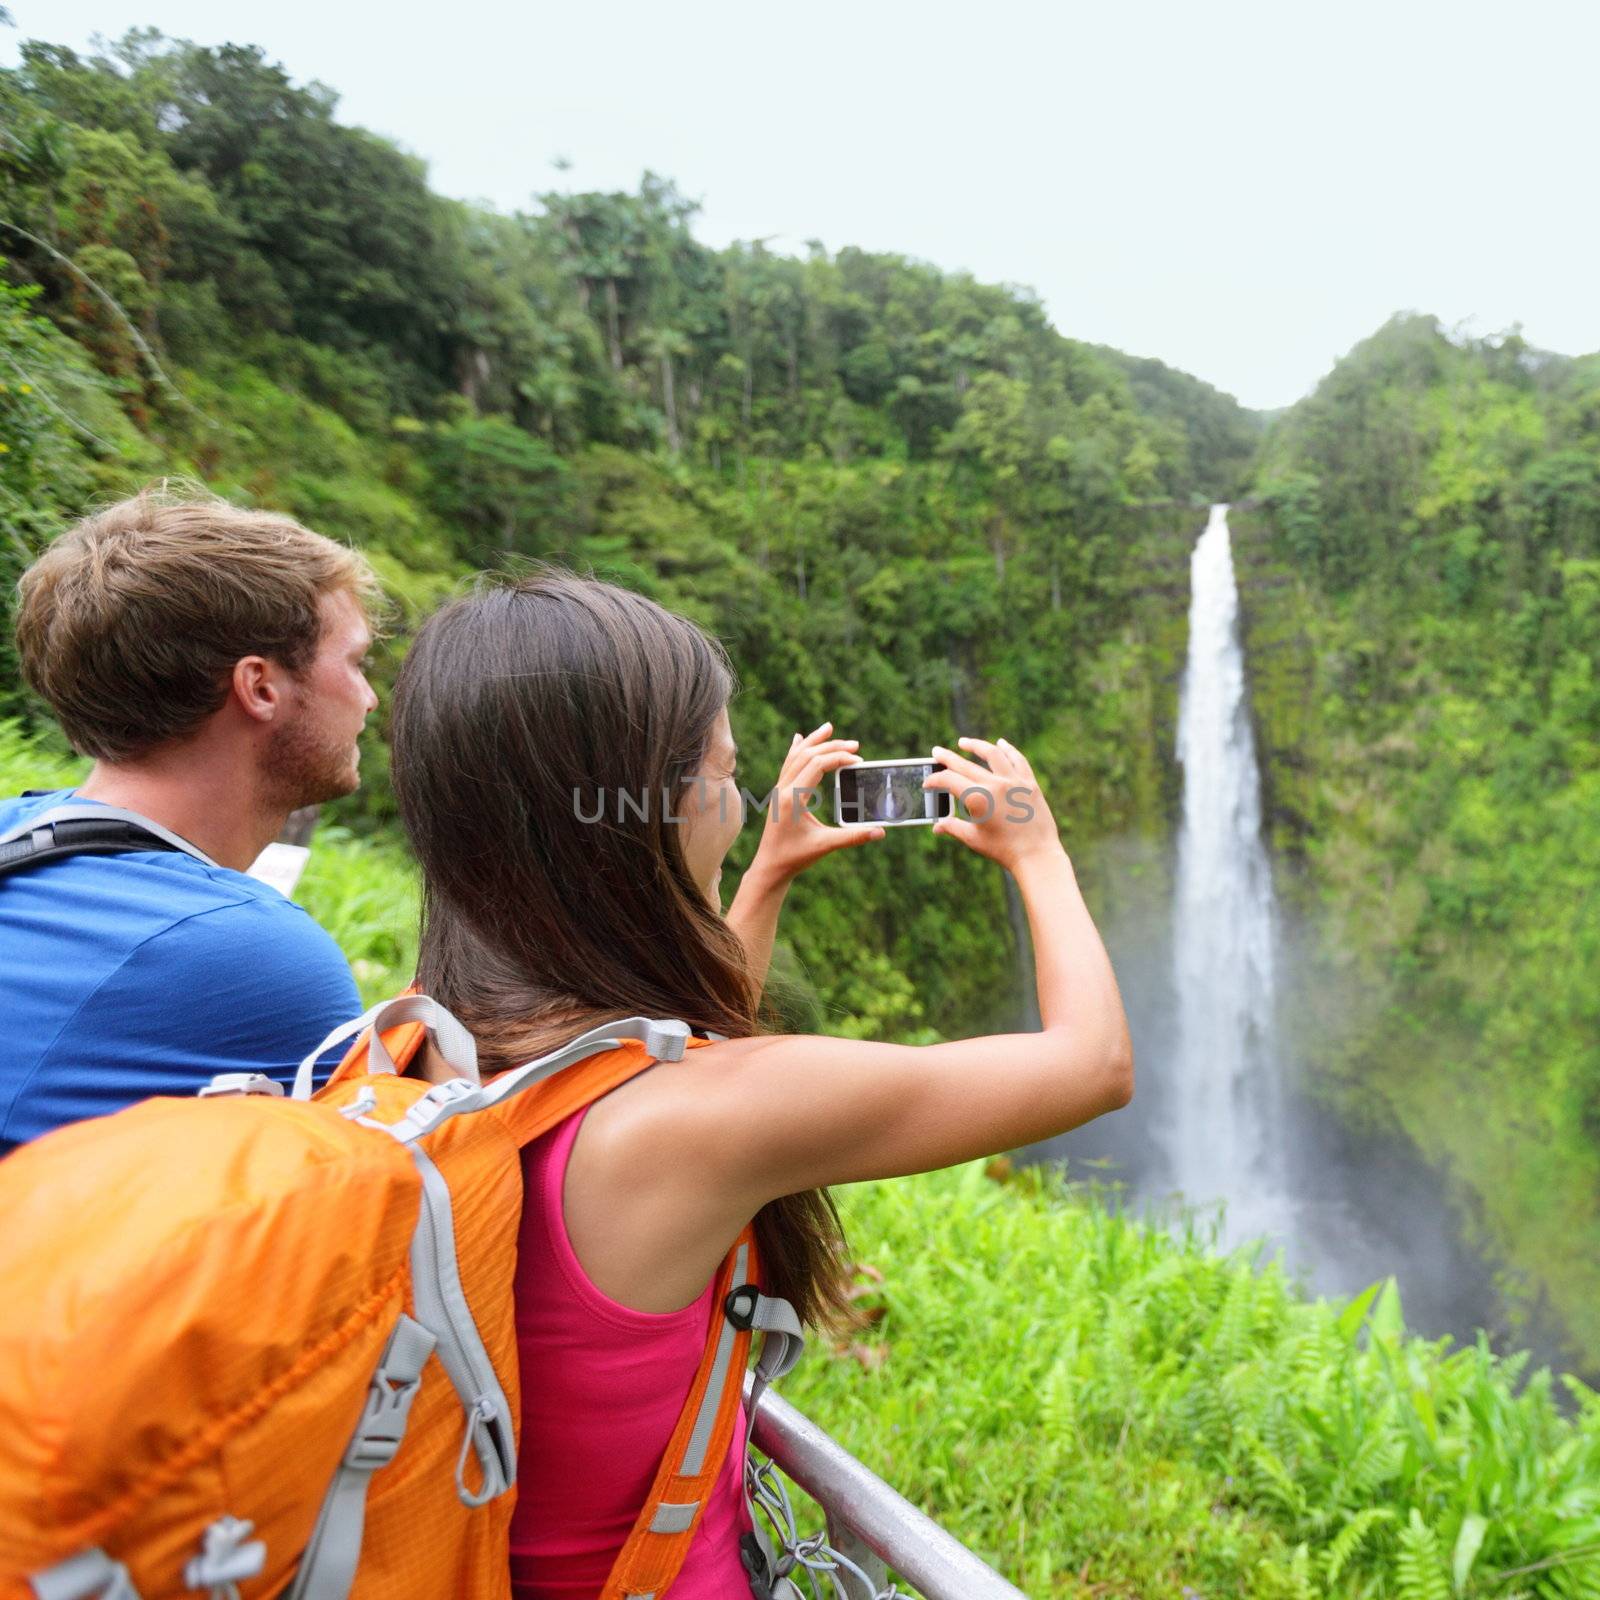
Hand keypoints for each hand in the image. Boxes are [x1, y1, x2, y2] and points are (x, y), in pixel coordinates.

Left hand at [748, 721, 882, 884]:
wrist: (769, 866)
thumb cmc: (795, 857)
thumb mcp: (825, 846)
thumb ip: (853, 837)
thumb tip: (881, 832)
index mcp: (793, 798)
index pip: (817, 765)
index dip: (839, 758)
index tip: (858, 760)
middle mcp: (783, 789)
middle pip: (807, 755)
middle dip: (831, 746)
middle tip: (855, 745)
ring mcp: (779, 789)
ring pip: (795, 756)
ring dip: (813, 741)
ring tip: (829, 728)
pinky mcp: (780, 793)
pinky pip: (788, 764)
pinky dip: (797, 749)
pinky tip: (799, 739)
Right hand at [924, 737, 1063, 873]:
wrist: (1036, 855)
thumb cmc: (1003, 850)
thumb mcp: (973, 839)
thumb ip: (953, 827)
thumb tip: (937, 826)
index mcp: (978, 798)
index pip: (949, 781)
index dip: (934, 780)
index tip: (927, 783)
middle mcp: (995, 785)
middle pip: (965, 765)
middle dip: (947, 758)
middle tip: (936, 752)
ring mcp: (1014, 782)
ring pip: (993, 754)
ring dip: (976, 745)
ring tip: (963, 742)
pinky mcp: (1030, 784)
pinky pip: (1018, 760)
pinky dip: (1008, 750)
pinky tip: (1001, 744)